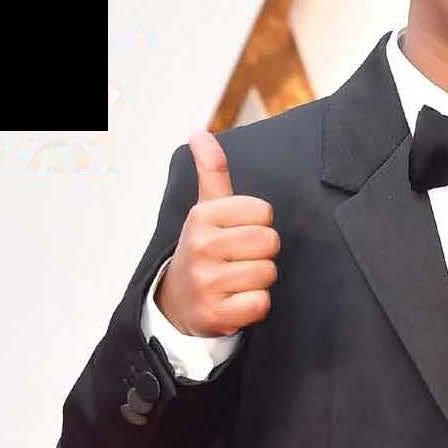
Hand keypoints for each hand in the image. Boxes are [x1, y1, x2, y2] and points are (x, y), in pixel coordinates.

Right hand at [156, 129, 279, 338]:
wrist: (178, 302)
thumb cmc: (203, 250)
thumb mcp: (206, 210)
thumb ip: (212, 172)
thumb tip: (200, 133)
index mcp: (202, 217)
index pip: (263, 212)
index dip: (259, 224)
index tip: (238, 234)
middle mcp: (201, 247)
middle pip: (269, 242)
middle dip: (262, 253)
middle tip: (240, 259)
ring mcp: (207, 283)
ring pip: (267, 273)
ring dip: (259, 280)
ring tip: (237, 280)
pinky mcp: (217, 314)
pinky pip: (261, 303)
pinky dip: (255, 305)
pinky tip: (236, 301)